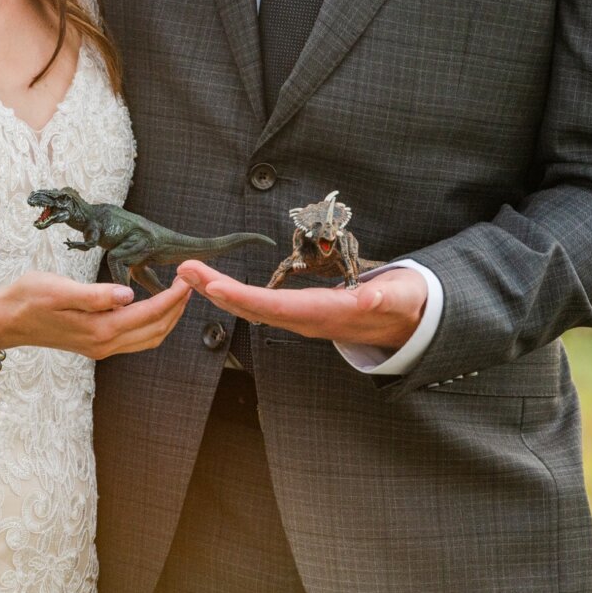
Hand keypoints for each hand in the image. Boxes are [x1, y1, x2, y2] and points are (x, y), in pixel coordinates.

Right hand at [0, 271, 191, 358]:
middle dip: (177, 308)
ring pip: (148, 338)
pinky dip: (152, 324)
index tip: (187, 279)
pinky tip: (154, 307)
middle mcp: (104, 344)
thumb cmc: (27, 299)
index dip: (172, 297)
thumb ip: (96, 294)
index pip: (148, 313)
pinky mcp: (95, 345)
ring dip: (168, 317)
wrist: (4, 321)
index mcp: (99, 329)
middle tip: (190, 282)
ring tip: (178, 293)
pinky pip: (135, 339)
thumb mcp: (59, 290)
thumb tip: (129, 295)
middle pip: (155, 330)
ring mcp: (101, 348)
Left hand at [176, 260, 426, 349]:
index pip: (278, 307)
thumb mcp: (401, 299)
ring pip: (252, 307)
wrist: (406, 322)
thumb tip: (367, 300)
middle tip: (185, 270)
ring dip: (219, 291)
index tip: (215, 287)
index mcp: (326, 314)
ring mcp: (300, 318)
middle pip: (254, 308)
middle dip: (218, 291)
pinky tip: (211, 284)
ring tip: (189, 272)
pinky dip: (232, 293)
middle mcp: (306, 319)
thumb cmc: (403, 305)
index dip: (245, 298)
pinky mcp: (297, 312)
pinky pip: (258, 304)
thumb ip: (385, 299)